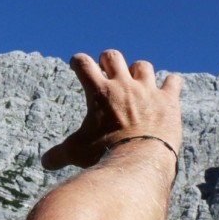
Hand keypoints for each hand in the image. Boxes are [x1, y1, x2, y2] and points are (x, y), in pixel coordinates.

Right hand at [41, 50, 181, 169]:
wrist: (139, 160)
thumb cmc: (103, 154)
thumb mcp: (76, 152)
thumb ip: (59, 154)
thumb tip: (45, 163)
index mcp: (98, 92)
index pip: (82, 63)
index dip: (77, 61)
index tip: (76, 66)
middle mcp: (122, 85)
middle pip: (112, 56)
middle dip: (107, 61)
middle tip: (106, 72)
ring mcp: (147, 90)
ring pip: (143, 66)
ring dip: (138, 72)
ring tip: (136, 83)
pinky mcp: (168, 100)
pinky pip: (173, 81)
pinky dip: (170, 84)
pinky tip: (167, 89)